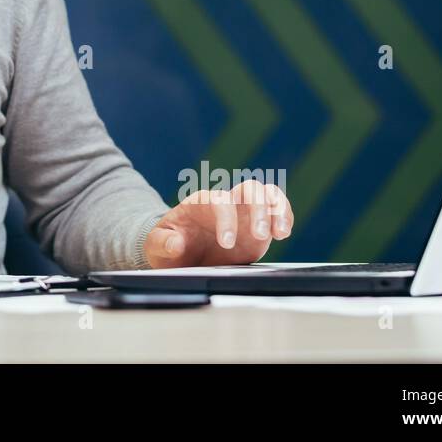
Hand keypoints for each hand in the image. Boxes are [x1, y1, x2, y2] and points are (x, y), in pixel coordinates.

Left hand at [143, 180, 292, 267]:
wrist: (179, 253)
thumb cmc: (166, 246)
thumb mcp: (156, 246)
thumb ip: (162, 243)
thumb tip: (175, 243)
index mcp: (200, 204)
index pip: (219, 201)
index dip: (226, 219)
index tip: (226, 244)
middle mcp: (226, 203)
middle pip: (249, 189)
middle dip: (259, 209)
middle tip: (260, 235)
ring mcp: (244, 213)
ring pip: (267, 194)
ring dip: (278, 209)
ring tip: (280, 232)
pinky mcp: (257, 227)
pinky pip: (276, 211)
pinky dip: (284, 217)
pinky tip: (284, 232)